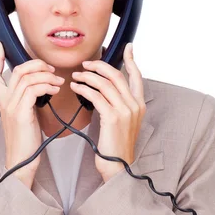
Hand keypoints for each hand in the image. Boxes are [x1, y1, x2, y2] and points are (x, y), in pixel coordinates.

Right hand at [0, 41, 64, 187]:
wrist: (22, 161)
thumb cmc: (26, 140)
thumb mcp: (26, 115)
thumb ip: (28, 100)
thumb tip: (42, 87)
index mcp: (3, 101)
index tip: (0, 45)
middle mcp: (4, 101)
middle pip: (17, 70)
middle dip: (36, 64)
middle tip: (51, 69)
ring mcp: (11, 107)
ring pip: (26, 78)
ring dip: (46, 75)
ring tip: (58, 82)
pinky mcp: (21, 114)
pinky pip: (33, 90)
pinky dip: (47, 86)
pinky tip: (56, 90)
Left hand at [70, 43, 145, 182]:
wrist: (117, 167)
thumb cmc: (115, 146)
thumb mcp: (121, 122)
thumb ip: (117, 104)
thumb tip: (104, 89)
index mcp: (139, 105)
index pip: (137, 76)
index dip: (131, 60)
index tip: (127, 47)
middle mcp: (135, 105)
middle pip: (117, 75)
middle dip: (99, 66)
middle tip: (85, 64)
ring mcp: (125, 111)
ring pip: (105, 83)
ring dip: (87, 77)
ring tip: (75, 77)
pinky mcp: (112, 117)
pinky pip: (96, 96)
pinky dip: (83, 89)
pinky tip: (75, 88)